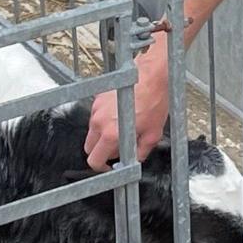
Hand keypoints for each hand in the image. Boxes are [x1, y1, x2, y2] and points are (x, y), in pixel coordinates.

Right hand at [84, 30, 172, 170]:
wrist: (152, 76)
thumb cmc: (154, 101)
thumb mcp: (152, 134)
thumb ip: (140, 152)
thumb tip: (134, 161)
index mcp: (110, 134)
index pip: (93, 159)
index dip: (101, 167)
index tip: (109, 165)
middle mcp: (98, 121)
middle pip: (89, 147)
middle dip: (100, 151)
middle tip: (117, 149)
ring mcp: (96, 108)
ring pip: (92, 131)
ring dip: (103, 135)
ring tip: (122, 129)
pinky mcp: (98, 98)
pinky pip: (96, 116)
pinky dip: (104, 120)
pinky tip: (120, 116)